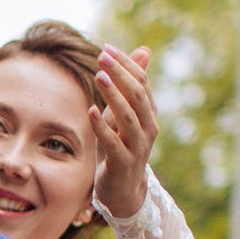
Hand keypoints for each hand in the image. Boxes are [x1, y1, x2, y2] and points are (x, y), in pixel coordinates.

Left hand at [90, 44, 158, 220]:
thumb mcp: (123, 114)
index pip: (142, 82)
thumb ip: (129, 86)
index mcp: (148, 113)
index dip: (125, 64)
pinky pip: (113, 142)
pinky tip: (91, 111)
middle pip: (138, 95)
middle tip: (102, 56)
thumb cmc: (119, 147)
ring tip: (99, 77)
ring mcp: (137, 146)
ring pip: (129, 117)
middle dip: (120, 74)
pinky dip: (102, 126)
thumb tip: (143, 50)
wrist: (121, 190)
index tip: (106, 48)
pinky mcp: (123, 163)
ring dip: (113, 95)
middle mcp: (148, 128)